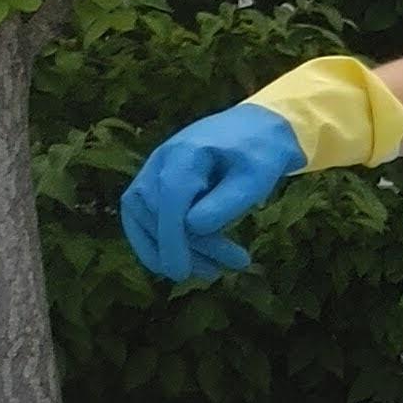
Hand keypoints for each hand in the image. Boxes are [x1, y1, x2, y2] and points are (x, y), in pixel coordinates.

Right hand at [121, 106, 307, 283]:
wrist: (257, 130)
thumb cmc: (260, 153)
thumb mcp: (257, 177)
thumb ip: (227, 201)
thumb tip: (193, 227)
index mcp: (186, 152)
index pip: (169, 198)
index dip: (172, 238)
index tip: (182, 273)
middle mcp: (160, 160)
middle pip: (159, 212)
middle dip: (188, 247)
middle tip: (229, 267)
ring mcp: (152, 171)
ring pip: (144, 218)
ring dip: (170, 251)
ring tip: (211, 271)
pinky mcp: (153, 184)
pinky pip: (141, 217)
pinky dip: (154, 243)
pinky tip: (176, 263)